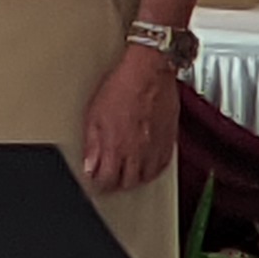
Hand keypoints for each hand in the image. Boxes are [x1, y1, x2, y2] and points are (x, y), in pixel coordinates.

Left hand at [81, 43, 177, 190]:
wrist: (149, 72)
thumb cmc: (123, 86)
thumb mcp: (94, 114)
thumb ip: (92, 144)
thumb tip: (89, 164)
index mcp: (117, 147)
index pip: (107, 181)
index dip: (99, 185)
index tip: (95, 183)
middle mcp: (137, 153)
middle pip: (127, 183)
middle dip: (116, 185)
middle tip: (109, 180)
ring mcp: (155, 149)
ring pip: (145, 178)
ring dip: (134, 180)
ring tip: (125, 175)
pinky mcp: (169, 141)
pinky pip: (162, 167)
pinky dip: (152, 171)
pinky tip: (145, 167)